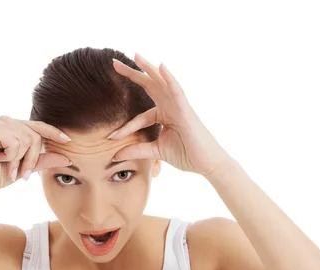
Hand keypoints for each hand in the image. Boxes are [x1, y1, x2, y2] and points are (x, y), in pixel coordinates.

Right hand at [0, 116, 71, 194]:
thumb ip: (44, 160)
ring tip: (8, 167)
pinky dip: (10, 157)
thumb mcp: (25, 167)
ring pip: (26, 139)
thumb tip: (68, 158)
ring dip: (19, 160)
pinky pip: (15, 142)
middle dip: (31, 159)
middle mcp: (7, 121)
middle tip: (22, 175)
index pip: (39, 127)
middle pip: (35, 135)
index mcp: (14, 127)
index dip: (54, 133)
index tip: (68, 140)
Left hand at [109, 53, 232, 176]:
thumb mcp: (157, 151)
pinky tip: (161, 66)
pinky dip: (169, 78)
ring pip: (162, 82)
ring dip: (148, 68)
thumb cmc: (187, 155)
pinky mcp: (186, 110)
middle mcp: (171, 106)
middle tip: (114, 63)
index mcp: (164, 115)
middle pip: (149, 86)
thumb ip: (137, 150)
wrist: (207, 163)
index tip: (111, 137)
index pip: (140, 116)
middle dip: (132, 74)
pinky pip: (176, 90)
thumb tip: (115, 155)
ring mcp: (179, 106)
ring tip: (135, 56)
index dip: (125, 127)